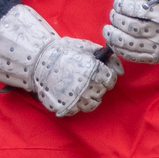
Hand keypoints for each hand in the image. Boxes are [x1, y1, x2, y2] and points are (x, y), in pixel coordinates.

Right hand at [0, 4, 119, 117]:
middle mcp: (87, 87)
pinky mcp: (65, 107)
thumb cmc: (62, 51)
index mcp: (94, 71)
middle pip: (101, 92)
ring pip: (92, 104)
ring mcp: (76, 99)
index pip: (111, 80)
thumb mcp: (85, 47)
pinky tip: (69, 93)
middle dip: (97, 85)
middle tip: (86, 78)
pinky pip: (77, 110)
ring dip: (89, 96)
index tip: (99, 73)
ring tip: (79, 88)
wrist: (37, 60)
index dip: (106, 75)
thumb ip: (106, 57)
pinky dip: (76, 104)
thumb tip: (121, 69)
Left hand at [102, 0, 158, 65]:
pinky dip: (120, 50)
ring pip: (129, 45)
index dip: (122, 6)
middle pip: (131, 28)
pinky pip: (133, 57)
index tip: (118, 2)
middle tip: (113, 14)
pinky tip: (115, 41)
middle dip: (117, 20)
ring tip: (108, 30)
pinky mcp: (156, 58)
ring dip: (113, 37)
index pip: (137, 11)